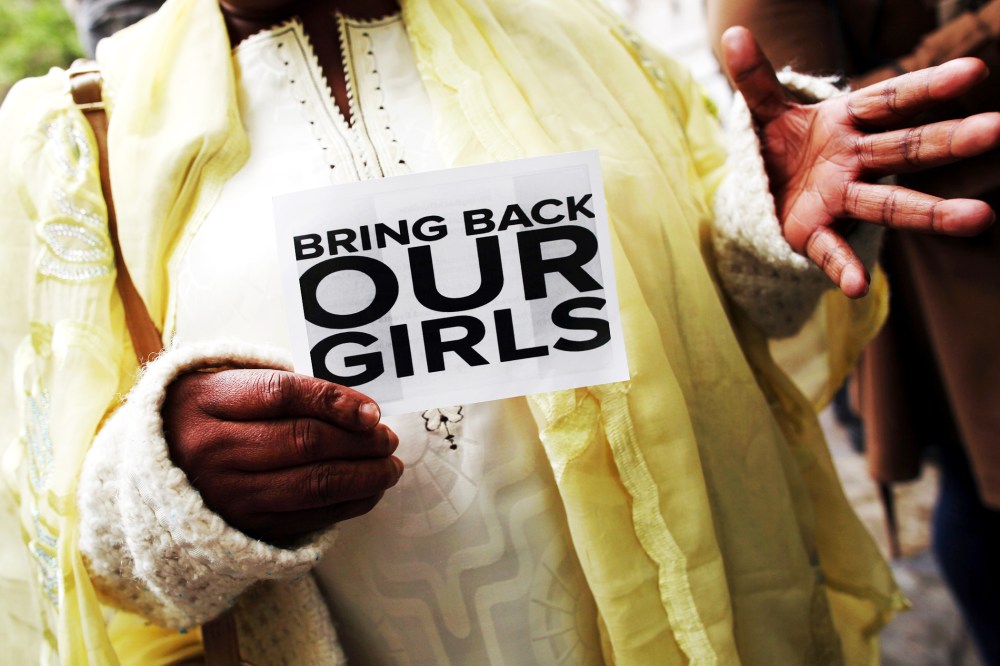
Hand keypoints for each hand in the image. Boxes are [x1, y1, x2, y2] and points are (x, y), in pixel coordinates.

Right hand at [163, 368, 402, 544]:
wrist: (156, 471)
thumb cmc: (206, 417)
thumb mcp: (224, 384)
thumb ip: (279, 386)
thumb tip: (353, 404)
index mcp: (207, 402)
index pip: (282, 395)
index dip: (334, 401)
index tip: (372, 410)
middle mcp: (213, 450)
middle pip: (304, 442)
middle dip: (360, 441)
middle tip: (387, 437)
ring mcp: (228, 494)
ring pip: (314, 484)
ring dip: (364, 476)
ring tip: (389, 466)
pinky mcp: (245, 526)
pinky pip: (310, 516)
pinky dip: (349, 504)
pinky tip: (369, 490)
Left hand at [720, 26, 999, 297]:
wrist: (764, 188)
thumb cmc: (781, 144)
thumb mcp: (766, 109)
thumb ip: (756, 77)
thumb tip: (735, 33)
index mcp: (848, 123)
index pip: (893, 101)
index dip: (928, 87)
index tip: (972, 71)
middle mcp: (855, 161)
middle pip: (905, 149)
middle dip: (948, 141)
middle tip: (997, 130)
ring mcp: (839, 199)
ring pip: (889, 204)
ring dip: (930, 212)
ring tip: (980, 218)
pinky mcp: (813, 232)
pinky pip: (831, 251)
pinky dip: (844, 268)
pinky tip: (857, 287)